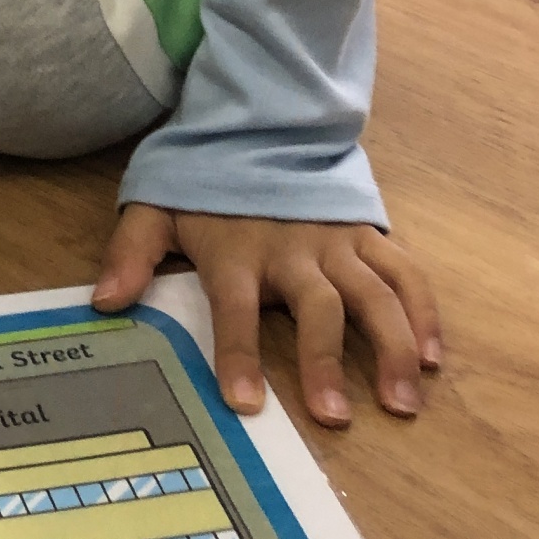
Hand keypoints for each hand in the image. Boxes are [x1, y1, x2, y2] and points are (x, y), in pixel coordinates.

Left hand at [93, 205, 441, 427]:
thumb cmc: (206, 181)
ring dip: (393, 347)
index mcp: (237, 251)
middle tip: (334, 417)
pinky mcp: (369, 235)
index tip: (244, 404)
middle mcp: (293, 250)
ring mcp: (338, 243)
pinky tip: (434, 358)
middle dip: (324, 362)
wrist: (260, 122)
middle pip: (317, 308)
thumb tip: (103, 303)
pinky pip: (406, 273)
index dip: (238, 353)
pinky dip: (425, 313)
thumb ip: (130, 254)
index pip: (234, 308)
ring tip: (402, 402)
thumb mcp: (156, 207)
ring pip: (374, 295)